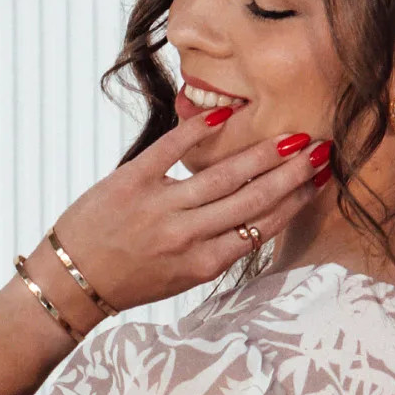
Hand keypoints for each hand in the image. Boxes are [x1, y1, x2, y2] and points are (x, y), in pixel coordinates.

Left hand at [44, 110, 332, 314]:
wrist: (73, 280)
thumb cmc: (130, 281)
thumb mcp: (181, 277)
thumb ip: (216, 249)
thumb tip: (257, 217)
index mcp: (203, 264)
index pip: (261, 228)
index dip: (295, 202)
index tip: (319, 181)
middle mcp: (187, 237)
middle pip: (252, 199)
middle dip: (291, 173)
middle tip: (321, 150)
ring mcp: (160, 207)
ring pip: (223, 176)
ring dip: (262, 153)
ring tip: (291, 136)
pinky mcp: (131, 180)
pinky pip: (171, 149)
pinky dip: (199, 131)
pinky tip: (225, 113)